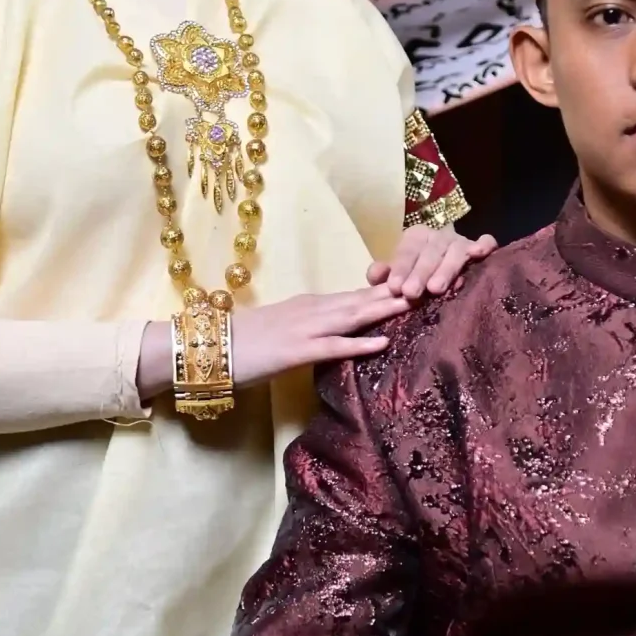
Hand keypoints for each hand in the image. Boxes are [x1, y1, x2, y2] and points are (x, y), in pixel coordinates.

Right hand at [136, 287, 410, 402]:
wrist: (208, 347)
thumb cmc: (241, 342)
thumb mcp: (282, 328)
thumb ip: (308, 327)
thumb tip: (332, 331)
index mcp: (309, 305)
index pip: (354, 296)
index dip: (384, 291)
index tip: (414, 284)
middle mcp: (311, 310)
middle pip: (360, 299)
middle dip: (394, 293)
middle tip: (428, 284)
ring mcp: (305, 329)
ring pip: (353, 316)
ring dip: (385, 310)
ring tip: (415, 302)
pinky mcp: (297, 350)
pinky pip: (335, 346)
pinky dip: (360, 343)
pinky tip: (383, 342)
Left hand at [368, 224, 496, 299]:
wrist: (440, 267)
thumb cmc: (414, 274)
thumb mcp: (396, 274)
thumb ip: (383, 275)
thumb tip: (375, 273)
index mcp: (416, 237)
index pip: (407, 251)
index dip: (401, 269)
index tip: (395, 288)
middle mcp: (439, 235)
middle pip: (430, 252)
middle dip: (420, 273)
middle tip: (411, 293)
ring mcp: (460, 241)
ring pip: (455, 251)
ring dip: (446, 269)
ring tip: (436, 289)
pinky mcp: (478, 247)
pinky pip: (485, 242)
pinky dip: (484, 245)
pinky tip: (480, 254)